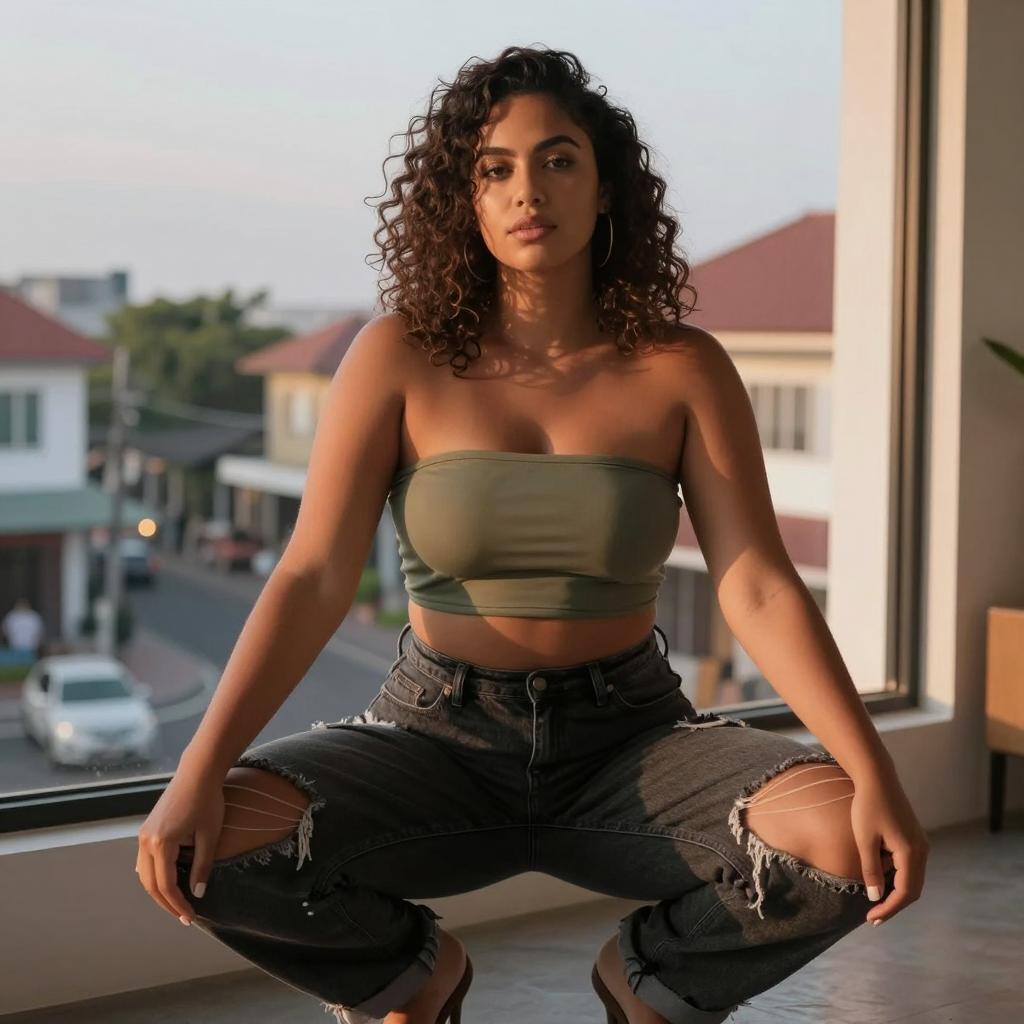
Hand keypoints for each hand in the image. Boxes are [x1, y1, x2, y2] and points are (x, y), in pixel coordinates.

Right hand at [136, 769, 225, 926]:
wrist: (197, 772)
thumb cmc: (208, 800)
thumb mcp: (210, 835)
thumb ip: (202, 866)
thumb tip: (197, 894)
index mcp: (161, 844)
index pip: (166, 886)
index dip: (178, 905)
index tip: (191, 917)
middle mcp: (146, 841)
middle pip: (150, 884)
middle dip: (167, 903)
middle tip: (184, 917)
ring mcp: (143, 834)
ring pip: (144, 874)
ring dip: (159, 891)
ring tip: (177, 903)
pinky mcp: (147, 829)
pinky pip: (145, 861)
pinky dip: (154, 876)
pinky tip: (165, 882)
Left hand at [849, 772, 928, 924]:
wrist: (877, 777)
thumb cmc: (868, 806)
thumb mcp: (865, 839)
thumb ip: (871, 869)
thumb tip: (875, 897)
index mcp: (911, 852)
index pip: (905, 892)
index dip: (889, 909)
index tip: (871, 919)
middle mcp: (922, 850)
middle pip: (912, 888)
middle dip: (893, 904)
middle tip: (872, 916)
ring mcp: (920, 843)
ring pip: (911, 877)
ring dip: (894, 889)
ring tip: (873, 897)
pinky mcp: (913, 837)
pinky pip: (908, 864)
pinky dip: (895, 875)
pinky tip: (878, 875)